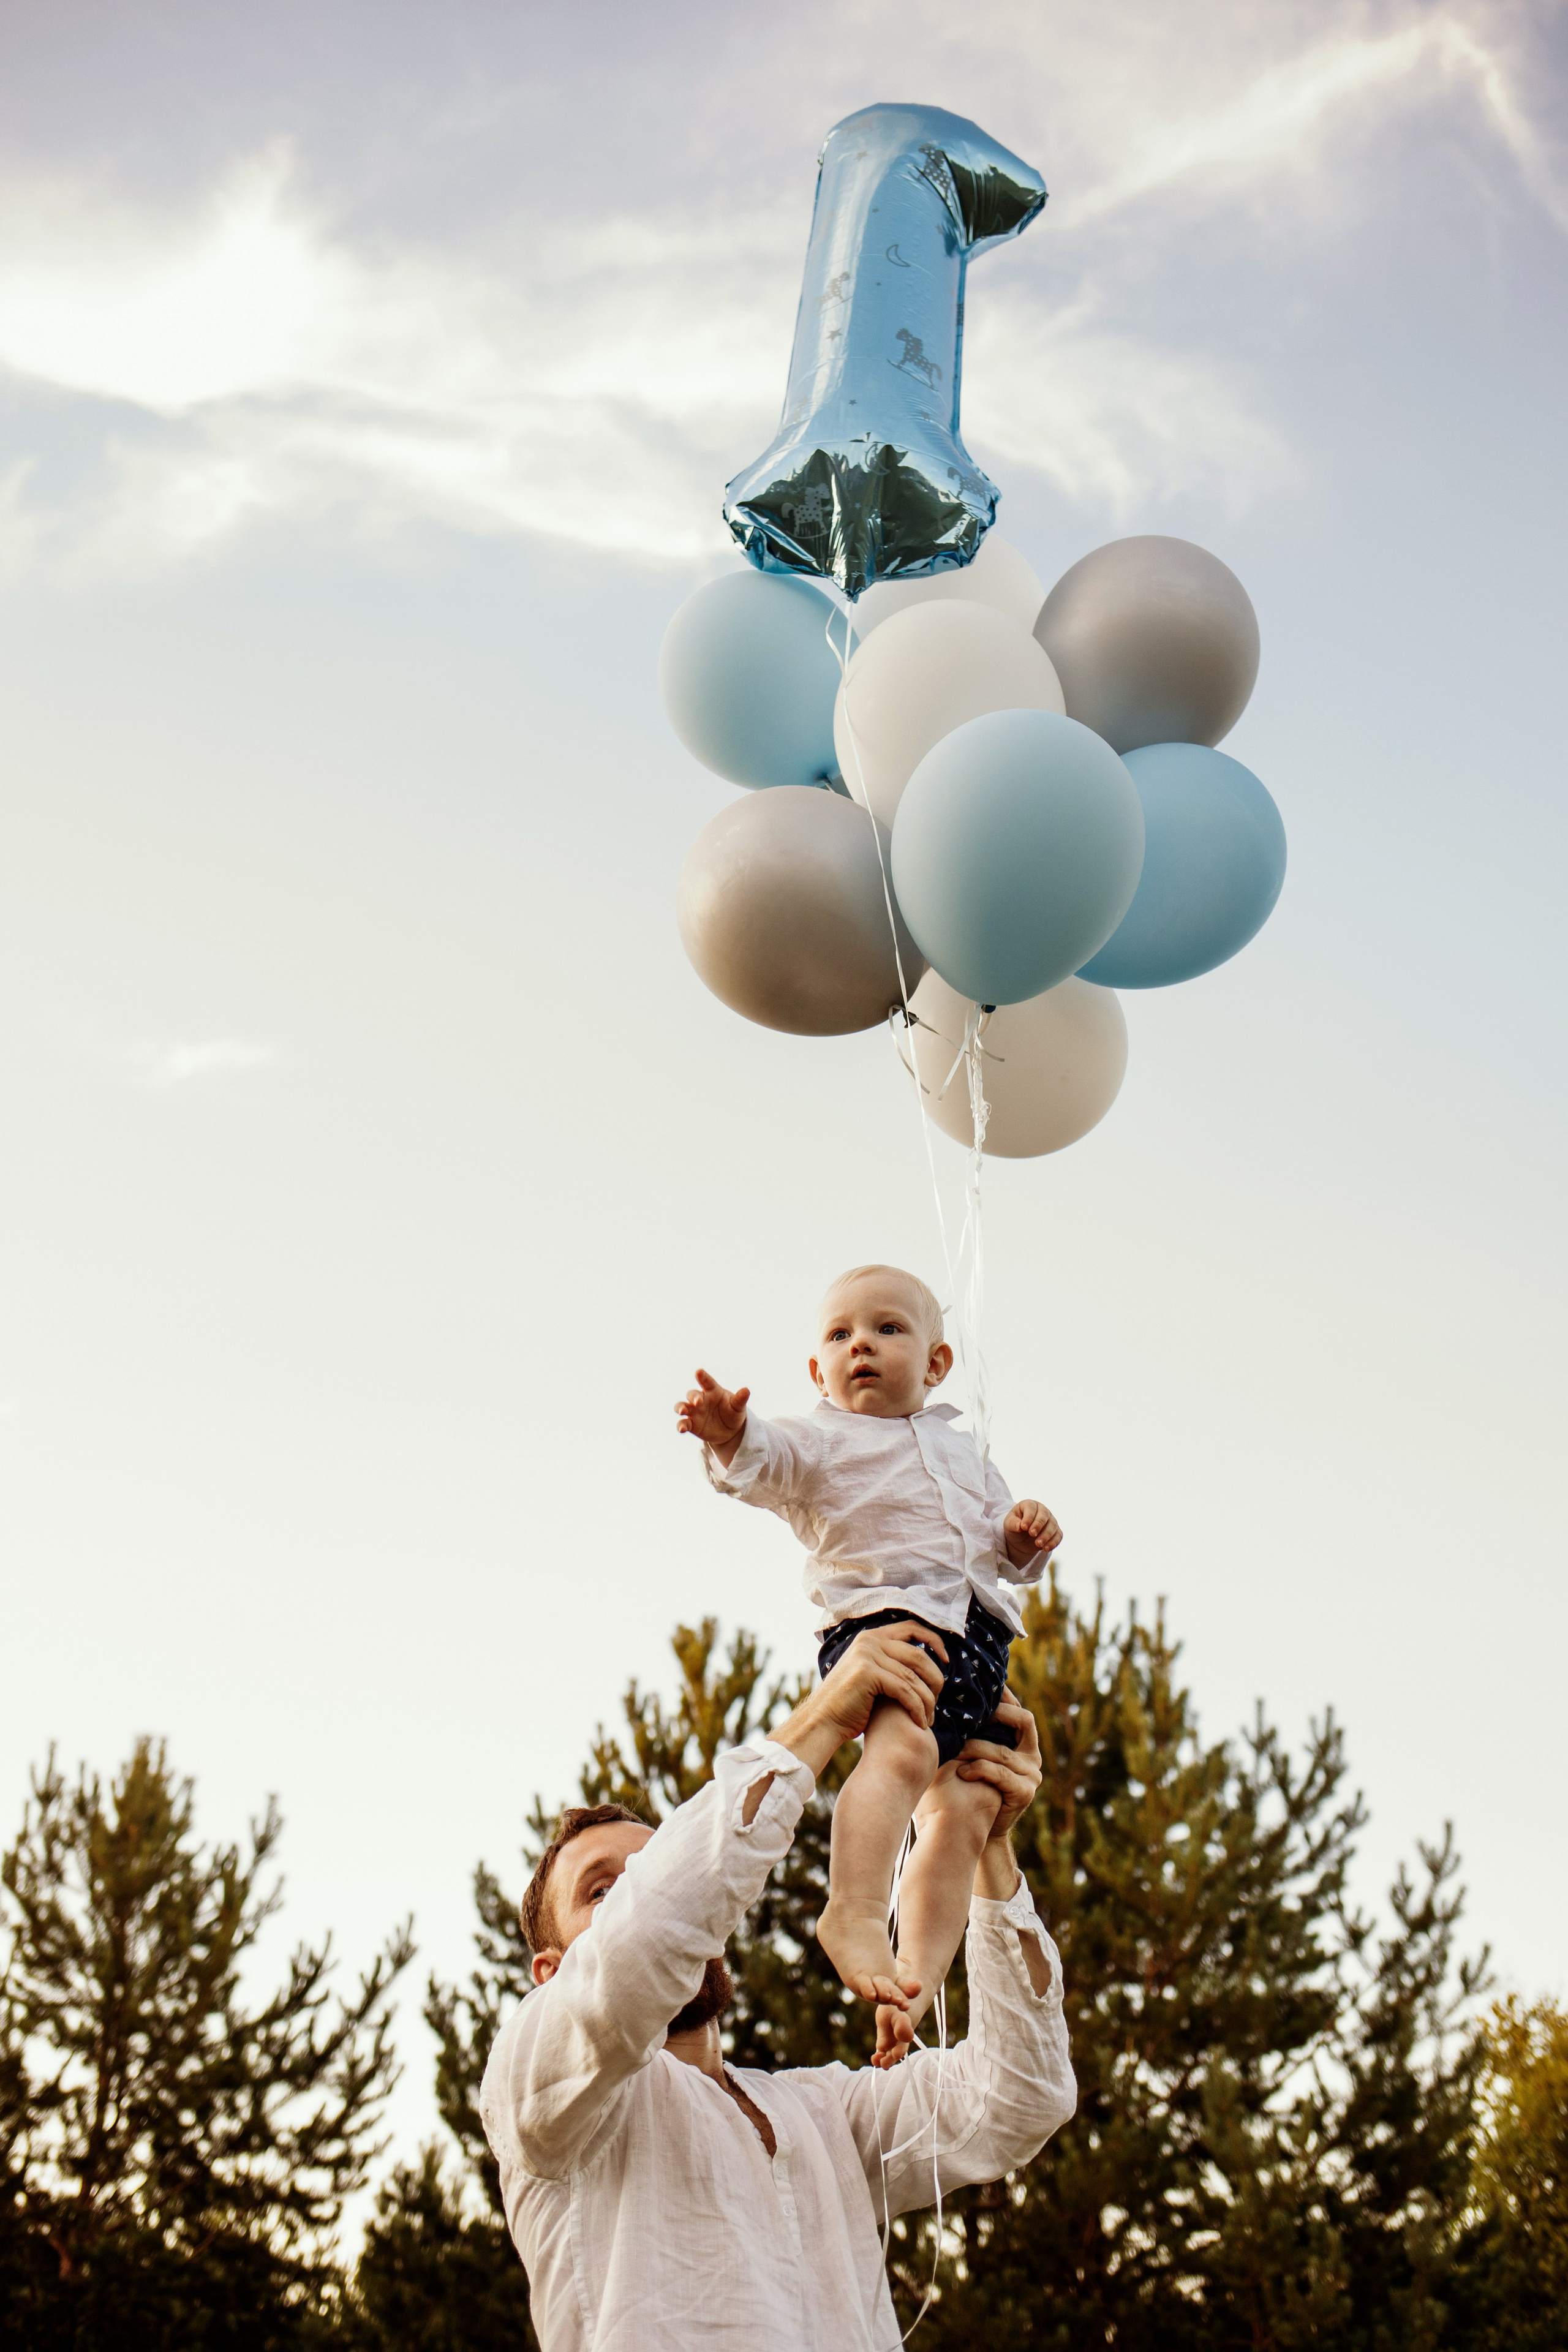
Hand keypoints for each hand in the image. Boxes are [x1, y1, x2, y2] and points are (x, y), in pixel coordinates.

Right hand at [675, 1369, 750, 1464]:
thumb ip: (740, 1399)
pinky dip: (680, 1425)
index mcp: (713, 1391)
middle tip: (698, 1401)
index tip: (698, 1372)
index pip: (707, 1382)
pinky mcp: (692, 1424)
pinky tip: (681, 1429)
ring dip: (680, 1407)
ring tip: (682, 1410)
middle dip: (693, 1397)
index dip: (702, 1376)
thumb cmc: (733, 1413)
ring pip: (682, 1406)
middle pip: (692, 1394)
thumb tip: (747, 1390)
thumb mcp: (738, 1407)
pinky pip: (683, 1423)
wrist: (730, 1431)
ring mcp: (694, 1412)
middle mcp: (701, 1400)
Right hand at [771, 1622, 948, 1778]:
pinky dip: (916, 1708)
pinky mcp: (868, 1673)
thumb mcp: (871, 1675)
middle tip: (937, 1701)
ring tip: (929, 1718)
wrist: (822, 1721)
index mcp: (871, 1637)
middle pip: (918, 1654)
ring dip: (926, 1701)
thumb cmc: (850, 1705)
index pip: (912, 1627)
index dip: (934, 1640)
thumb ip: (891, 1663)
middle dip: (934, 1679)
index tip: (946, 1660)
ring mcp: (867, 1655)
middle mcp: (869, 1641)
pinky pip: (905, 1691)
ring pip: (913, 1677)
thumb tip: (926, 1665)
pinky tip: (919, 1722)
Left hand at [937, 1690, 1041, 1850]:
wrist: (976, 1829)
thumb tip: (950, 1697)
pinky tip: (962, 1772)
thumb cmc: (968, 1785)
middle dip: (998, 1713)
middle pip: (1024, 1720)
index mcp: (1023, 1742)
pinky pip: (1000, 1774)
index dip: (1004, 1695)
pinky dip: (979, 1770)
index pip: (1019, 1709)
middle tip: (969, 1712)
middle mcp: (1032, 1756)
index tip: (981, 1683)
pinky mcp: (1024, 1793)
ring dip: (975, 1748)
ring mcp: (1031, 1775)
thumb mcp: (973, 1753)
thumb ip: (973, 1731)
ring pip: (1002, 1751)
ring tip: (954, 1748)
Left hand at [1004, 1498, 1061, 1570]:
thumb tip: (1019, 1526)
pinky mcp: (1055, 1531)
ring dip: (1046, 1535)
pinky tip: (1046, 1548)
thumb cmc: (1015, 1527)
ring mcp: (1050, 1520)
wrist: (1021, 1539)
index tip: (1023, 1527)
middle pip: (1044, 1514)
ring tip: (1038, 1544)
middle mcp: (1042, 1510)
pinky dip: (1053, 1542)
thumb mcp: (1009, 1524)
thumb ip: (1012, 1523)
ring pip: (1053, 1525)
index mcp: (1029, 1505)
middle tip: (1032, 1534)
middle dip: (1039, 1525)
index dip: (1028, 1517)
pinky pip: (1058, 1535)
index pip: (1031, 1508)